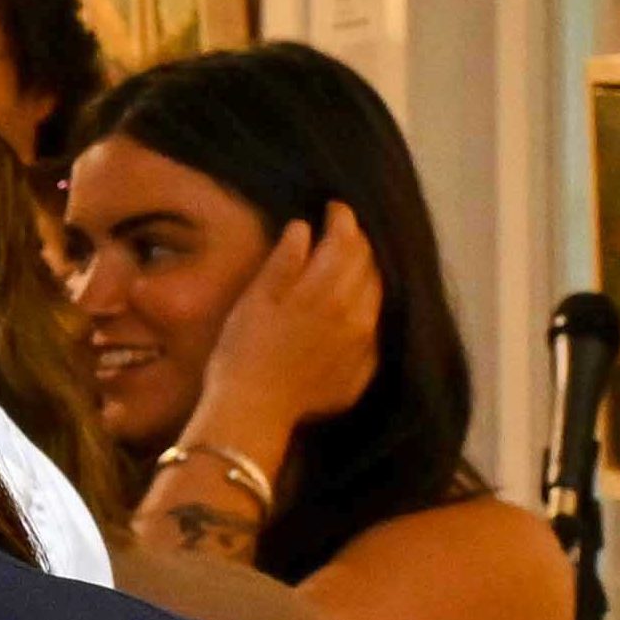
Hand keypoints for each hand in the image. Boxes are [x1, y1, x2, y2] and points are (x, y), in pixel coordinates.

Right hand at [182, 206, 385, 471]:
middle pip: (367, 263)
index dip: (341, 218)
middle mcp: (356, 311)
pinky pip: (374, 326)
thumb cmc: (242, 352)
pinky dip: (364, 309)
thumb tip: (304, 228)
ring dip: (365, 274)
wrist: (252, 412)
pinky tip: (347, 311)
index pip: (346, 239)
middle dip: (355, 243)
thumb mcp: (254, 300)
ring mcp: (364, 341)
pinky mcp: (364, 366)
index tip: (333, 208)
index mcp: (326, 289)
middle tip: (339, 234)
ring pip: (377, 293)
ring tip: (346, 268)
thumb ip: (284, 261)